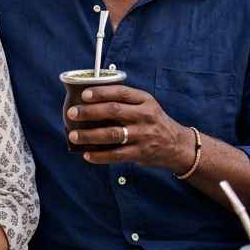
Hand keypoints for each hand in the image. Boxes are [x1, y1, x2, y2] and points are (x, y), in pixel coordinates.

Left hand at [67, 84, 194, 168]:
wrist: (177, 145)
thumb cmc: (154, 121)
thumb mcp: (146, 105)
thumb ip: (126, 101)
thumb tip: (92, 98)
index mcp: (145, 100)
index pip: (121, 92)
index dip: (102, 92)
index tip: (84, 94)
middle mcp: (145, 116)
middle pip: (114, 111)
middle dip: (90, 112)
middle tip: (72, 113)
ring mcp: (143, 135)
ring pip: (112, 134)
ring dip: (90, 135)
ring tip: (74, 135)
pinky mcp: (141, 153)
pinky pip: (117, 155)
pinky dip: (100, 156)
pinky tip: (87, 155)